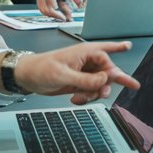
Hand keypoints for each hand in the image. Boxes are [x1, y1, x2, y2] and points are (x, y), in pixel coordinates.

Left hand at [5, 42, 139, 104]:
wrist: (27, 77)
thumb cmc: (41, 68)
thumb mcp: (63, 75)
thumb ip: (85, 79)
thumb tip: (104, 81)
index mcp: (85, 52)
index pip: (105, 60)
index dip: (109, 71)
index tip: (111, 80)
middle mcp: (87, 61)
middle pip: (109, 71)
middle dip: (109, 83)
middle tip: (125, 88)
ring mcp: (84, 73)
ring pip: (101, 84)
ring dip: (94, 93)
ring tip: (81, 98)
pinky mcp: (80, 83)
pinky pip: (92, 91)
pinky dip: (87, 98)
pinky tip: (76, 99)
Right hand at [34, 0, 80, 20]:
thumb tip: (79, 2)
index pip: (52, 8)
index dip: (58, 15)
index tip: (65, 17)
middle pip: (45, 11)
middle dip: (54, 17)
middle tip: (62, 18)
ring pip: (41, 9)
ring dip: (49, 14)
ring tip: (58, 16)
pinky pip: (41, 5)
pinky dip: (46, 9)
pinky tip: (53, 10)